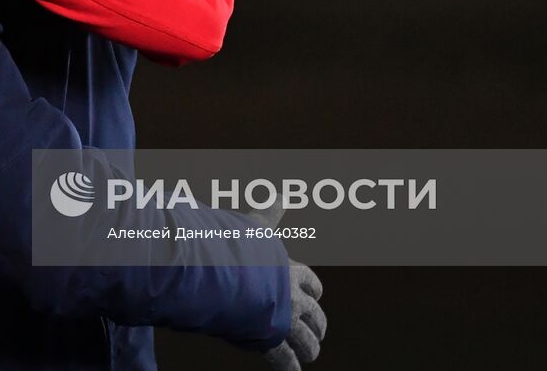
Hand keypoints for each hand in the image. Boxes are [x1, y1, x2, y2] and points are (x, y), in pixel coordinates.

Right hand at [248, 202, 325, 367]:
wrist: (226, 270)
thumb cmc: (239, 245)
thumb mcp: (256, 225)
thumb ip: (269, 212)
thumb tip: (283, 192)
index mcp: (289, 270)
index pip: (310, 282)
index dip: (313, 289)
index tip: (316, 294)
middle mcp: (291, 296)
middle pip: (315, 314)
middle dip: (319, 323)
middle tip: (320, 331)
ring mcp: (283, 318)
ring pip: (306, 339)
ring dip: (310, 347)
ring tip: (311, 354)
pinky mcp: (270, 338)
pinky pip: (283, 357)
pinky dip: (289, 367)